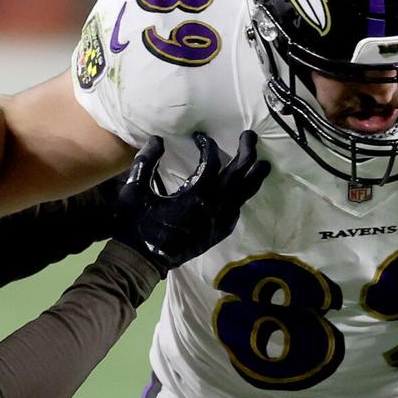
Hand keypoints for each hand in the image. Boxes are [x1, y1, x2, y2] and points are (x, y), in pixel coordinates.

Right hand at [112, 131, 270, 272]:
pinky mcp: (217, 234)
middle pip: (239, 174)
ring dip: (254, 176)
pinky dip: (242, 198)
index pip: (212, 162)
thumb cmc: (135, 224)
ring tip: (263, 164)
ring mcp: (218, 222)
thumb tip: (158, 139)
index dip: (207, 145)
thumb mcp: (134, 190)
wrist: (140, 261)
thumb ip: (146, 161)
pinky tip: (243, 192)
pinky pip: (236, 211)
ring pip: (244, 195)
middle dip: (246, 152)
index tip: (200, 136)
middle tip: (249, 136)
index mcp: (196, 195)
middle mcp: (214, 207)